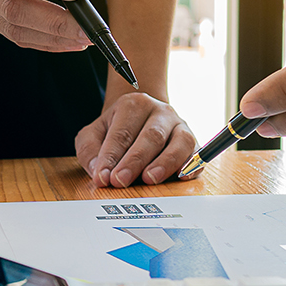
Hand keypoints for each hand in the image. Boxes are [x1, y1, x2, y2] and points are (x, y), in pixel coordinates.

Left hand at [75, 92, 197, 187]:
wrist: (141, 118)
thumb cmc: (116, 130)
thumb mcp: (93, 134)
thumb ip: (89, 150)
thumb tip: (98, 171)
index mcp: (134, 105)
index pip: (122, 133)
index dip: (111, 157)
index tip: (103, 177)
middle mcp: (160, 112)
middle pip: (150, 136)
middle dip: (134, 161)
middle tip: (120, 181)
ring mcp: (180, 126)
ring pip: (179, 142)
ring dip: (165, 163)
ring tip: (150, 179)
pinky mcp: (193, 142)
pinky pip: (196, 152)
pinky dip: (191, 165)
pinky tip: (182, 177)